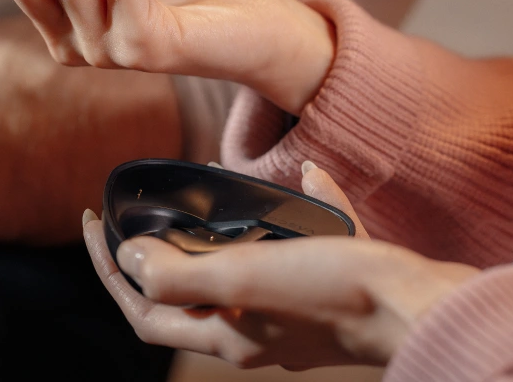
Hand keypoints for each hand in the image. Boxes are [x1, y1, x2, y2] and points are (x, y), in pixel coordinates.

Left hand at [83, 163, 477, 369]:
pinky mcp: (335, 286)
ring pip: (243, 270)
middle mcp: (256, 330)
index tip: (94, 221)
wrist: (418, 305)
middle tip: (143, 213)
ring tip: (208, 199)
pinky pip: (308, 243)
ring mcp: (297, 311)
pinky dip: (299, 212)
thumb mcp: (243, 278)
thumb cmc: (331, 293)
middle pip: (188, 293)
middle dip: (157, 254)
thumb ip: (180, 273)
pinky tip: (306, 177)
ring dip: (218, 238)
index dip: (109, 270)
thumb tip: (129, 261)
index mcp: (227, 334)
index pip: (145, 309)